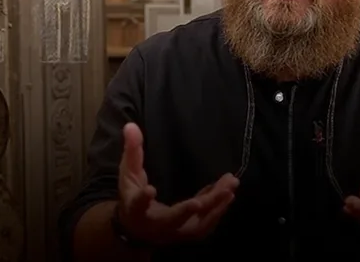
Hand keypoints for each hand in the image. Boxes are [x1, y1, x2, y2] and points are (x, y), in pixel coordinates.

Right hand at [117, 122, 238, 245]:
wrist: (138, 229)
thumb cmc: (132, 195)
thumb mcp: (128, 173)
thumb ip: (132, 150)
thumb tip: (131, 125)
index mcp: (136, 210)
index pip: (137, 205)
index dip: (143, 199)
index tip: (150, 190)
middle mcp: (156, 225)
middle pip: (174, 219)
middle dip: (193, 207)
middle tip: (216, 191)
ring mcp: (174, 232)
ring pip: (196, 225)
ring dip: (215, 206)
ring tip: (231, 185)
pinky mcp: (187, 234)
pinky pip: (205, 223)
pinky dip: (217, 208)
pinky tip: (227, 191)